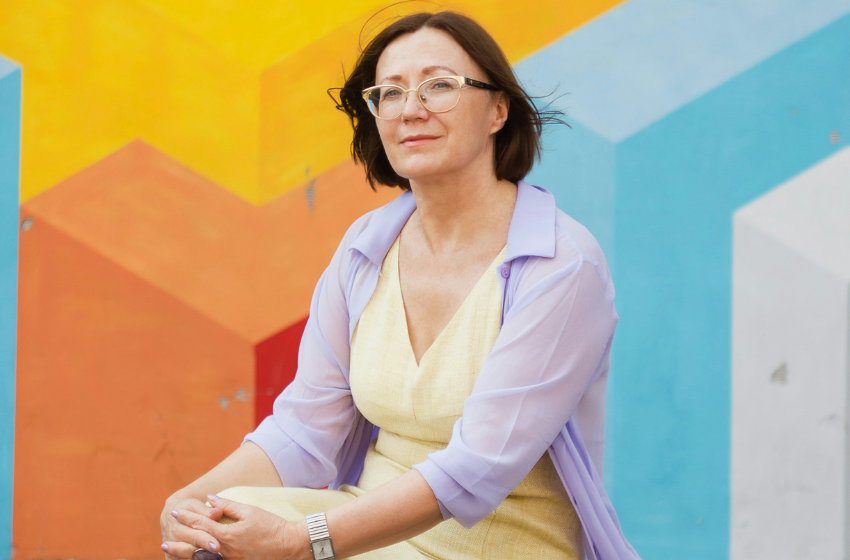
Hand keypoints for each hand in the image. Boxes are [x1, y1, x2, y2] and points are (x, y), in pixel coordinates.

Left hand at [163, 494, 309, 559]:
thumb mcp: (249, 511)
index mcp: (227, 534)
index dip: (187, 518)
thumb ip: (227, 506)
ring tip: (171, 553)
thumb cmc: (271, 526)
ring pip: (201, 559)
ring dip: (184, 556)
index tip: (176, 512)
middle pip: (195, 547)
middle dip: (179, 542)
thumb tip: (210, 499)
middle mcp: (224, 551)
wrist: (288, 545)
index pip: (201, 525)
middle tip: (165, 539)